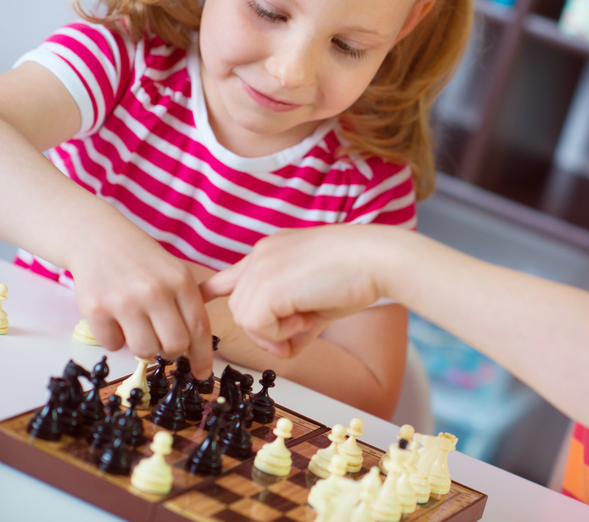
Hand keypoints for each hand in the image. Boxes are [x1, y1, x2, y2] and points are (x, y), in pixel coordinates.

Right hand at [69, 230, 213, 379]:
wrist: (98, 239)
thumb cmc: (142, 261)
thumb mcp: (175, 272)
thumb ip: (187, 304)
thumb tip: (197, 347)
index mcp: (180, 281)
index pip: (199, 328)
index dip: (203, 357)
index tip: (202, 374)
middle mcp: (155, 291)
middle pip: (174, 346)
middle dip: (171, 352)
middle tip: (164, 344)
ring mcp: (124, 301)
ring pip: (144, 351)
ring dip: (144, 347)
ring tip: (139, 328)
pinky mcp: (96, 309)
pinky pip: (113, 346)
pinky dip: (116, 340)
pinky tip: (116, 320)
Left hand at [200, 226, 384, 358]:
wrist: (378, 259)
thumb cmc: (359, 274)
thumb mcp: (319, 300)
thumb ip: (297, 321)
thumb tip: (287, 349)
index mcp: (272, 251)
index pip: (230, 275)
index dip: (210, 292)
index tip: (197, 300)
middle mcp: (261, 255)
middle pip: (240, 308)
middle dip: (266, 331)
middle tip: (300, 331)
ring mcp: (262, 268)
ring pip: (245, 319)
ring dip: (276, 332)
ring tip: (308, 319)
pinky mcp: (268, 285)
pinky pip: (257, 325)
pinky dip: (280, 333)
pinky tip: (306, 318)